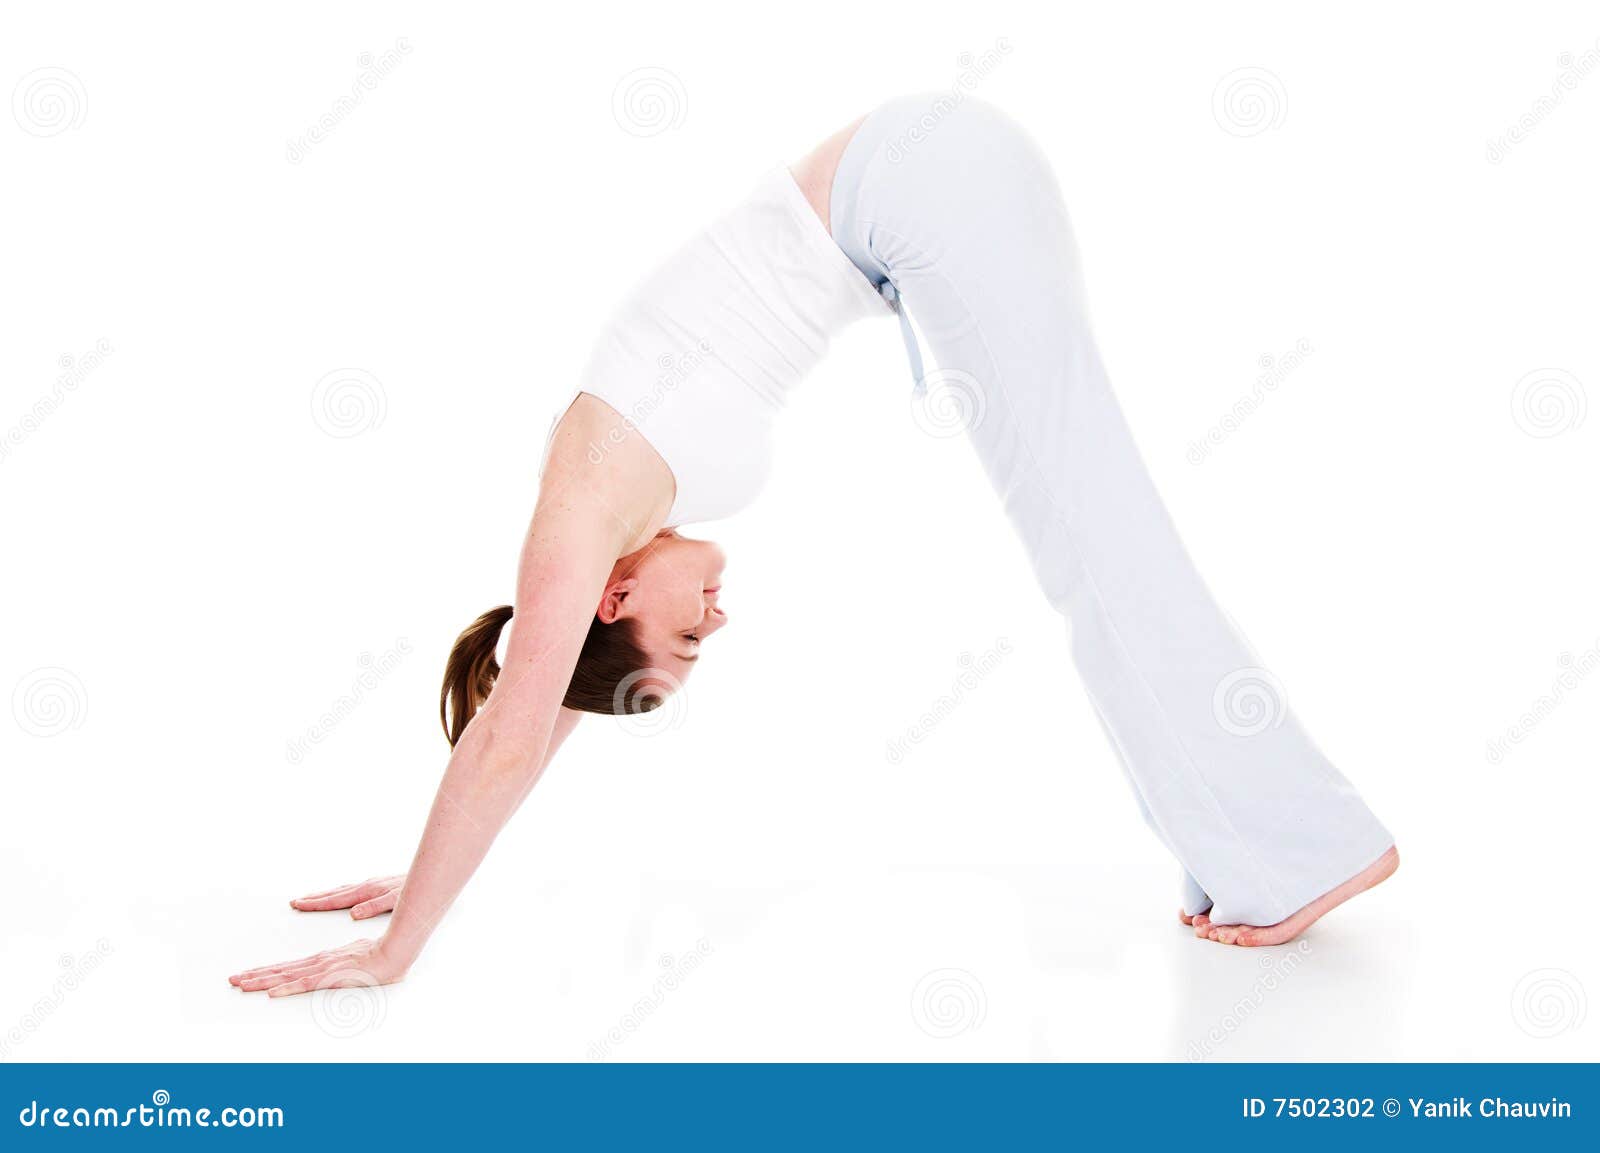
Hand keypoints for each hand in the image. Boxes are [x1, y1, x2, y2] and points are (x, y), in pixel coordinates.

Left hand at [229, 937, 407, 996]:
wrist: (394, 952)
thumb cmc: (379, 957)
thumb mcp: (355, 965)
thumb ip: (342, 970)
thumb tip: (331, 974)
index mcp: (322, 961)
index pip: (288, 968)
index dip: (266, 972)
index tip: (248, 975)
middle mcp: (318, 963)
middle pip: (281, 971)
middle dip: (255, 975)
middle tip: (233, 979)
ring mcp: (324, 970)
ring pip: (286, 976)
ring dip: (262, 981)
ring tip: (242, 984)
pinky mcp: (332, 977)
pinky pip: (305, 985)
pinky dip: (287, 988)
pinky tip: (272, 992)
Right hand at [289, 874, 404, 919]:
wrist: (431, 876)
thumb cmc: (414, 890)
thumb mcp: (397, 900)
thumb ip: (375, 907)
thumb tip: (354, 914)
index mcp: (367, 891)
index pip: (336, 900)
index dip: (316, 904)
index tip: (298, 904)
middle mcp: (366, 886)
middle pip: (334, 893)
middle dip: (314, 898)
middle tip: (295, 902)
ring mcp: (370, 885)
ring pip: (341, 890)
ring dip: (324, 895)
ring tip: (308, 899)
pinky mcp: (376, 886)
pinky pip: (351, 890)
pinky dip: (338, 893)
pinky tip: (337, 896)